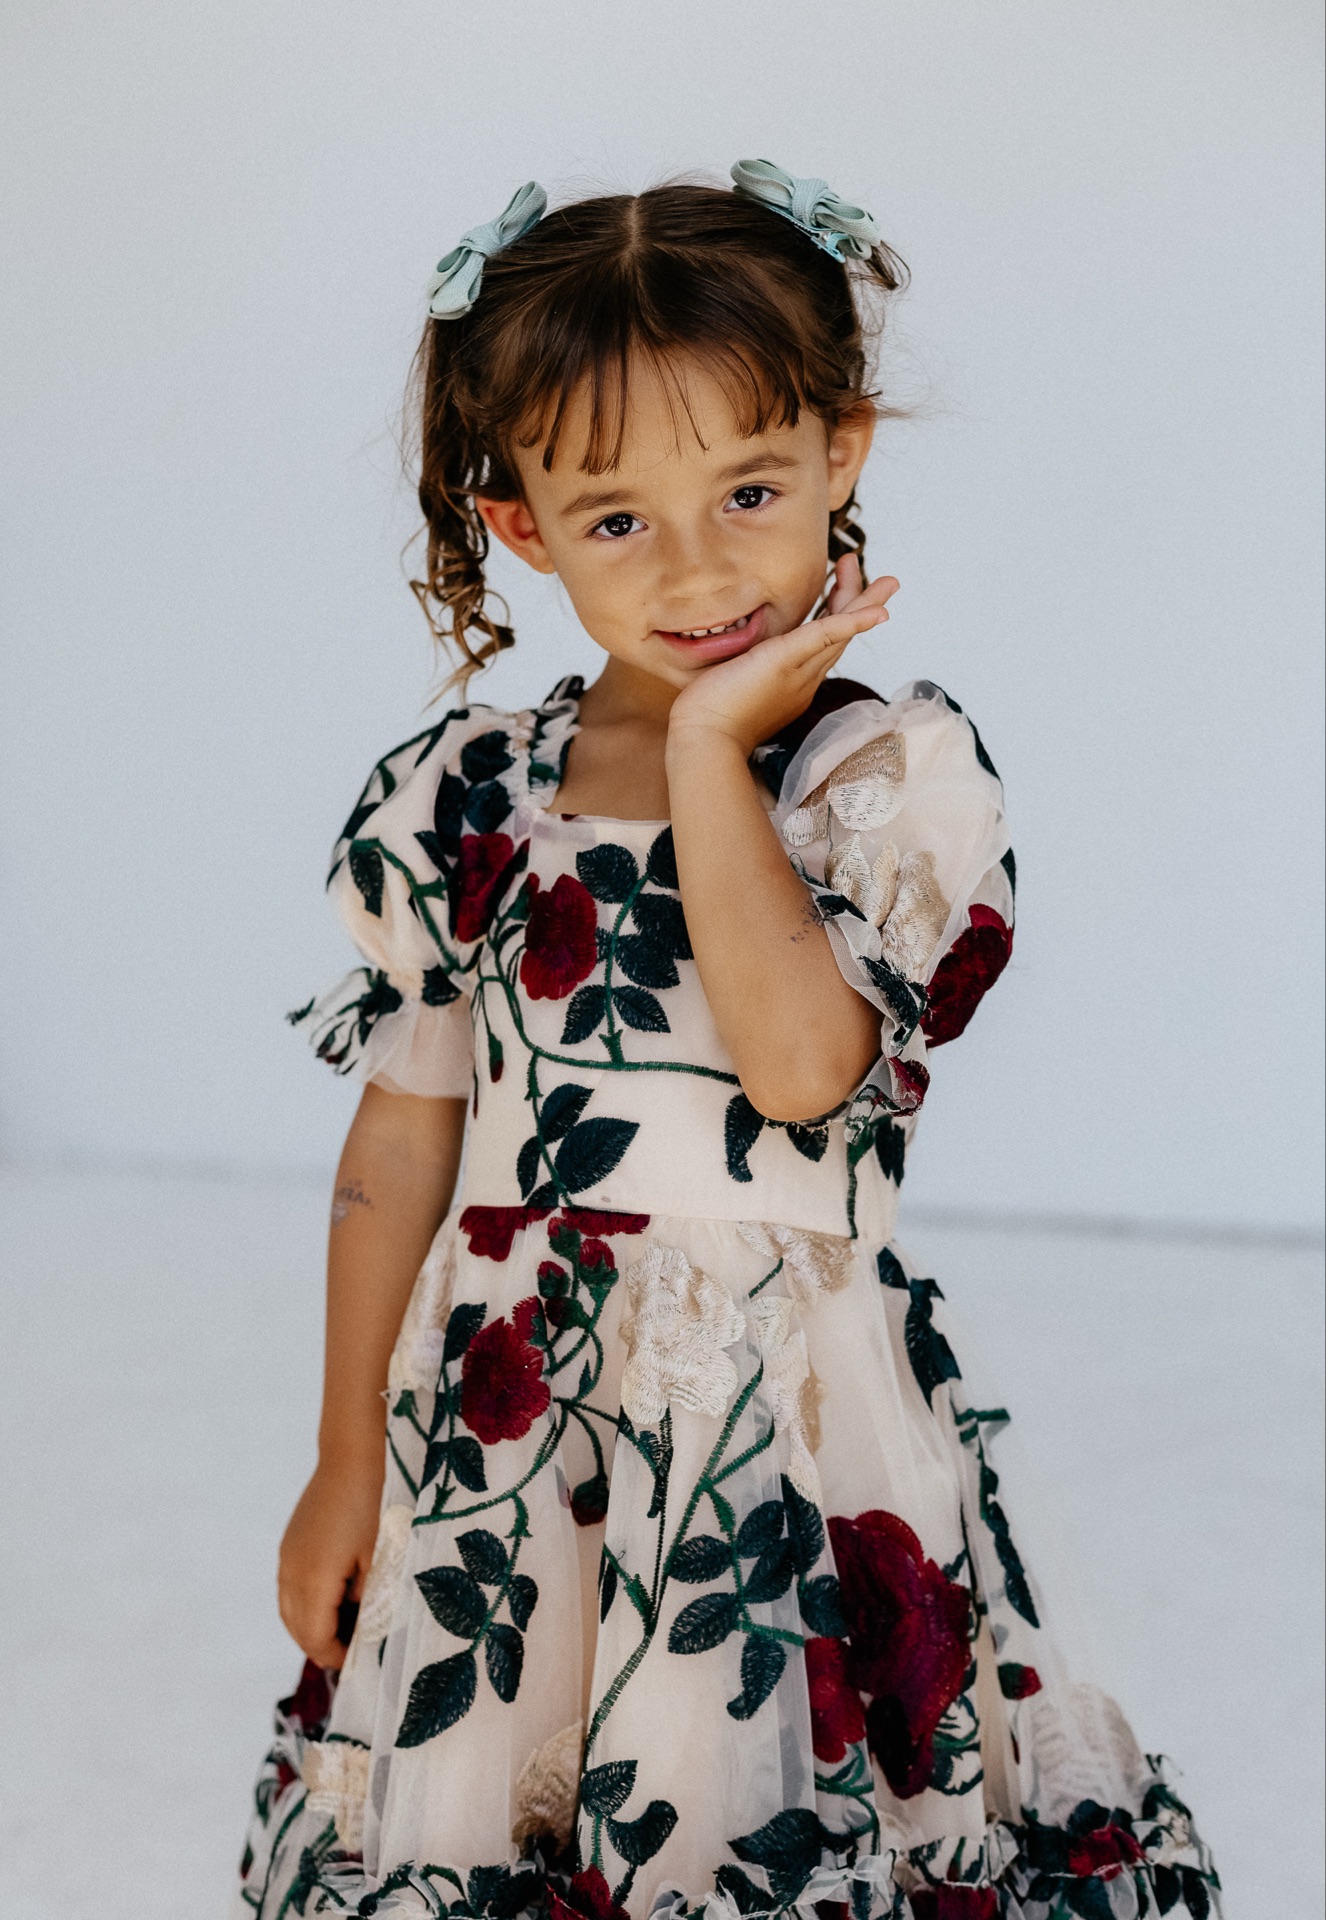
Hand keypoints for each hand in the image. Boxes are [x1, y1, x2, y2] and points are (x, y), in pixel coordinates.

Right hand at [278, 1457, 383, 1669]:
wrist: (352, 1458)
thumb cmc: (374, 1507)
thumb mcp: (380, 1560)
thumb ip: (368, 1602)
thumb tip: (361, 1630)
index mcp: (313, 1581)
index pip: (315, 1638)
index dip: (337, 1656)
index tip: (361, 1660)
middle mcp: (290, 1572)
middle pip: (297, 1629)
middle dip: (323, 1645)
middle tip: (356, 1648)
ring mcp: (286, 1557)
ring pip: (290, 1610)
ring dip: (313, 1625)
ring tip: (348, 1624)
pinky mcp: (290, 1544)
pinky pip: (291, 1588)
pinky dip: (308, 1603)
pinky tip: (337, 1595)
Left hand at [667, 557, 898, 756]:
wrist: (704, 743)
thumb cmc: (706, 721)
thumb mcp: (729, 686)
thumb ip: (740, 671)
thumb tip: (734, 661)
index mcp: (792, 685)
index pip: (821, 646)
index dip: (837, 617)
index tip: (839, 590)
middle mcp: (803, 680)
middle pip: (840, 638)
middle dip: (860, 604)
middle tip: (884, 581)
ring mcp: (798, 673)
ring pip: (841, 634)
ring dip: (865, 604)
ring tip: (889, 583)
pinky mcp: (785, 663)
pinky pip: (827, 637)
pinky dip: (853, 622)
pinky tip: (878, 612)